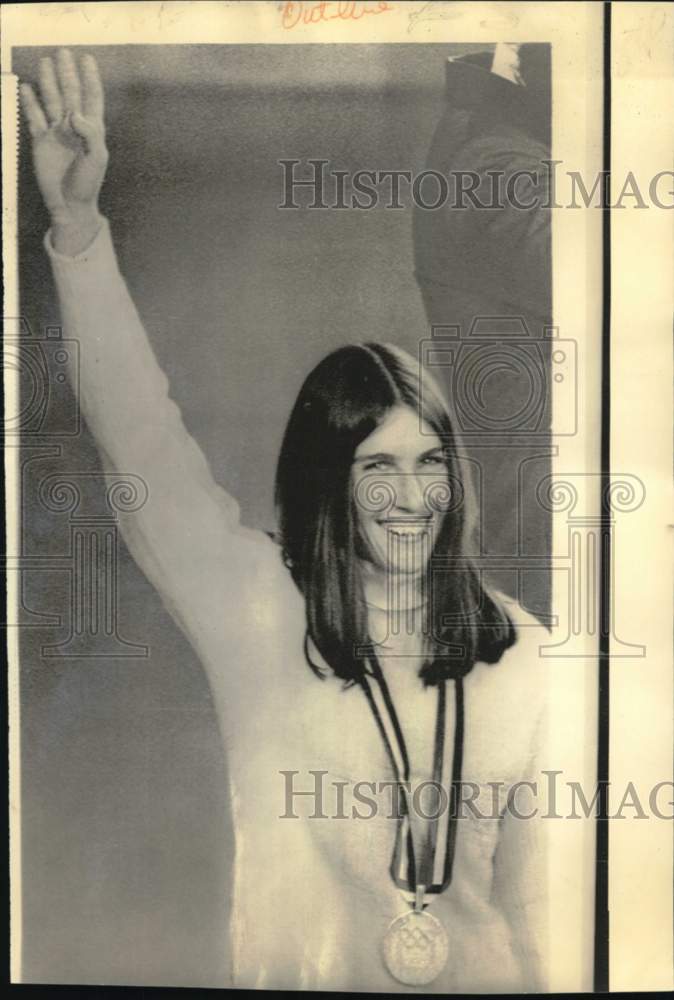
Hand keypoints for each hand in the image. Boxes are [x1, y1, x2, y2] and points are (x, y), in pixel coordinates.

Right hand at [20, 49, 107, 227]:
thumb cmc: (88, 183)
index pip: (91, 97)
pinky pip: (34, 116)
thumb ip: (90, 133)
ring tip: (44, 63)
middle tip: (62, 53)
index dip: (90, 78)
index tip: (87, 59)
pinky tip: (26, 88)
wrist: (69, 204)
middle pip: (69, 93)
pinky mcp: (41, 140)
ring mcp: (56, 132)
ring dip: (48, 82)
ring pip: (51, 100)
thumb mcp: (97, 159)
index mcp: (92, 129)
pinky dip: (30, 102)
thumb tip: (75, 113)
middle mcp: (74, 127)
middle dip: (66, 73)